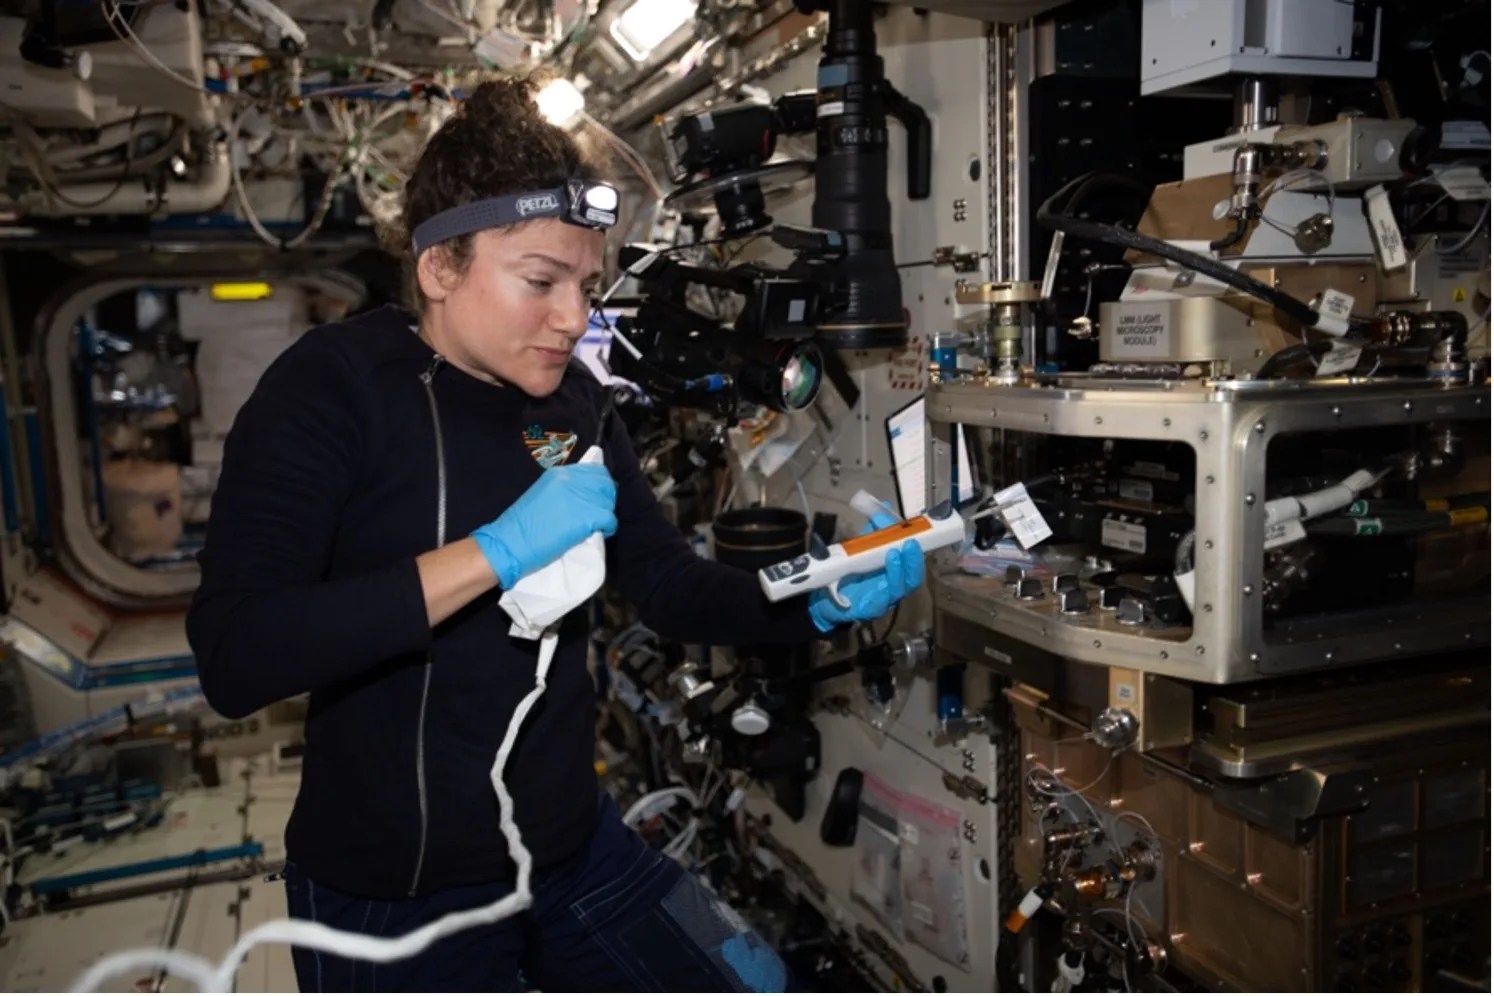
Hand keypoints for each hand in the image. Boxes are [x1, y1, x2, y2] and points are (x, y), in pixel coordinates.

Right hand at [472, 462, 616, 588]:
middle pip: (604, 483)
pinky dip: (608, 528)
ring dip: (605, 513)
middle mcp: (571, 480)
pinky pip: (609, 520)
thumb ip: (562, 492)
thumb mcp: (542, 496)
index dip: (598, 485)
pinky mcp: (587, 517)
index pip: (593, 471)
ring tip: (597, 525)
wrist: (509, 543)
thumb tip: (581, 498)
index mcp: (559, 473)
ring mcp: (580, 497)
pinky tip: (599, 533)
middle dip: (605, 498)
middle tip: (599, 513)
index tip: (596, 497)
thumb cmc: (519, 526)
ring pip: (608, 501)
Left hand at [808, 508, 924, 632]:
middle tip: (911, 541)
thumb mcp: (859, 547)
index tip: (920, 528)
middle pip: (913, 575)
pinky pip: (881, 602)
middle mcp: (895, 585)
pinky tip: (881, 579)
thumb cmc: (847, 574)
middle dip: (913, 558)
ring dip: (899, 570)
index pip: (912, 558)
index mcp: (895, 569)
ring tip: (894, 553)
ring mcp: (885, 599)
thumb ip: (873, 530)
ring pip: (901, 588)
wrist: (824, 600)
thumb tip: (884, 506)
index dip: (919, 544)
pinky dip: (883, 590)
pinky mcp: (870, 610)